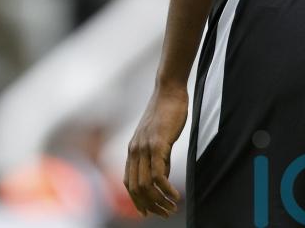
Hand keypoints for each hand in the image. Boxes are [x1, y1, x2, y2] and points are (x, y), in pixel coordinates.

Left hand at [124, 83, 187, 217]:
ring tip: (171, 208)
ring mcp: (144, 148)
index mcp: (133, 149)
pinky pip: (159, 176)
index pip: (129, 183)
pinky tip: (176, 196)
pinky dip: (166, 190)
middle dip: (149, 206)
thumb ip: (157, 156)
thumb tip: (163, 177)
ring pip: (146, 186)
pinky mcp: (157, 144)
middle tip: (165, 214)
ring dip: (159, 202)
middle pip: (136, 189)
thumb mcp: (159, 136)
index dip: (137, 201)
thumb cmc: (167, 111)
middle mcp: (135, 150)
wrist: (169, 90)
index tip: (148, 212)